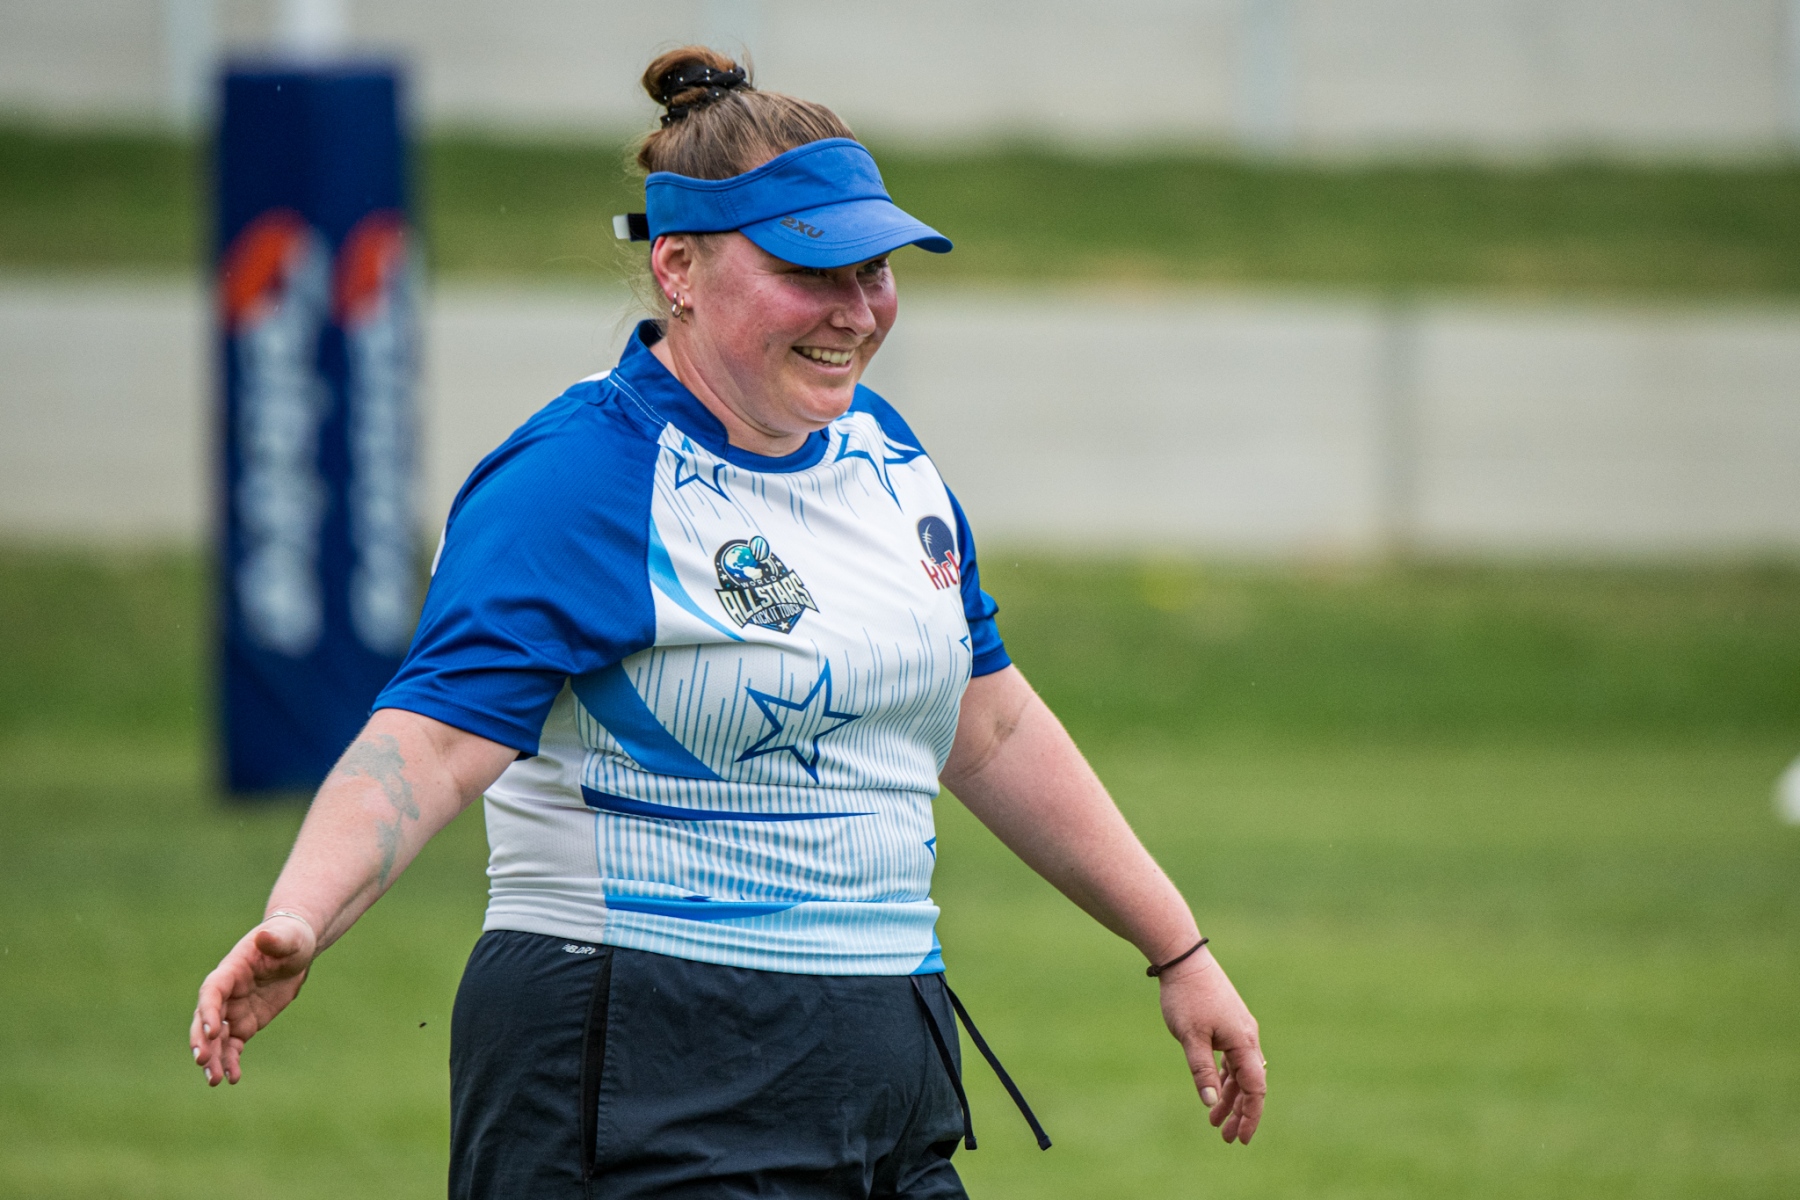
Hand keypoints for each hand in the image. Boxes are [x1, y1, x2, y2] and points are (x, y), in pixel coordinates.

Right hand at [189, 914, 315, 1085]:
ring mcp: (233, 1011)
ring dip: (213, 1058)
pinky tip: (232, 1078)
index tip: (213, 1031)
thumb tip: (265, 935)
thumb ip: (275, 939)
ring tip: (215, 1080)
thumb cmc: (290, 939)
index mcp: (230, 971)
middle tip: (202, 1060)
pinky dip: (230, 1061)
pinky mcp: (244, 1024)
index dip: (210, 1011)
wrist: (294, 951)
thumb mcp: (288, 938)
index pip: (212, 992)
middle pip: (206, 1019)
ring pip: (216, 1039)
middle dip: (202, 1040)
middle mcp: (226, 993)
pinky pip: (233, 1046)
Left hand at [1158, 948, 1265, 1143]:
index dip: (1251, 1116)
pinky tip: (1216, 1089)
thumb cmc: (1186, 997)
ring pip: (1240, 1071)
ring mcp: (1239, 1029)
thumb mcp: (1190, 1038)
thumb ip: (1202, 1071)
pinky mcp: (1228, 1022)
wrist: (1183, 959)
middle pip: (1250, 1083)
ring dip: (1230, 1096)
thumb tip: (1212, 1102)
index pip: (1255, 1088)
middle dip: (1240, 1112)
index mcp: (1243, 1042)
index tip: (1241, 1138)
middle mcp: (1247, 1037)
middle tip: (1226, 1137)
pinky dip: (1225, 1076)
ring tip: (1214, 1120)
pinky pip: (1233, 1057)